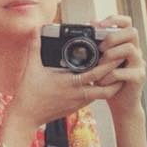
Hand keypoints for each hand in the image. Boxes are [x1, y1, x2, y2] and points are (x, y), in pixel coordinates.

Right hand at [6, 27, 123, 131]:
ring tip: (114, 71)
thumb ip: (35, 46)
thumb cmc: (28, 94)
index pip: (97, 74)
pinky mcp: (76, 108)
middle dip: (116, 74)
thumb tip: (35, 29)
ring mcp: (78, 103)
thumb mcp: (31, 67)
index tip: (116, 53)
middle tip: (121, 61)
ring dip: (111, 84)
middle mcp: (77, 94)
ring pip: (103, 95)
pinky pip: (94, 98)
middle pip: (107, 87)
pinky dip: (100, 90)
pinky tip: (99, 81)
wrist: (25, 117)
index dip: (109, 64)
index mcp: (70, 82)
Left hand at [90, 14, 146, 121]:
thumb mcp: (99, 61)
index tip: (97, 24)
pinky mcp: (138, 78)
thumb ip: (96, 46)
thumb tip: (86, 27)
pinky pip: (125, 71)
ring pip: (130, 49)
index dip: (114, 19)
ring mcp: (139, 64)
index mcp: (126, 44)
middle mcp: (136, 51)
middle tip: (100, 48)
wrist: (120, 103)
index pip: (127, 22)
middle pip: (132, 32)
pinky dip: (110, 75)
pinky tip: (102, 81)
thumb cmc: (107, 80)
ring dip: (111, 55)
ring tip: (100, 65)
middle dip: (113, 37)